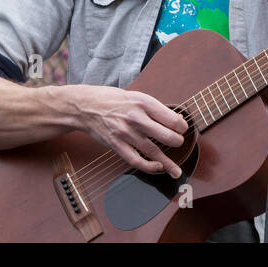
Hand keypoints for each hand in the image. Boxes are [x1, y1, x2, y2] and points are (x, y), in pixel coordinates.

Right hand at [72, 85, 189, 178]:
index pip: (172, 119)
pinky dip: (149, 167)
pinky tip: (157, 167)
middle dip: (177, 142)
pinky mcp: (116, 144)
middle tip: (178, 143)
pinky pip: (136, 160)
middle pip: (166, 136)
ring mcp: (126, 133)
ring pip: (153, 151)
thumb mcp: (135, 96)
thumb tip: (175, 120)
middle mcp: (136, 117)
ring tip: (176, 170)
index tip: (182, 128)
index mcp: (143, 102)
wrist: (85, 106)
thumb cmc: (112, 100)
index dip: (182, 126)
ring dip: (168, 163)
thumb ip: (154, 108)